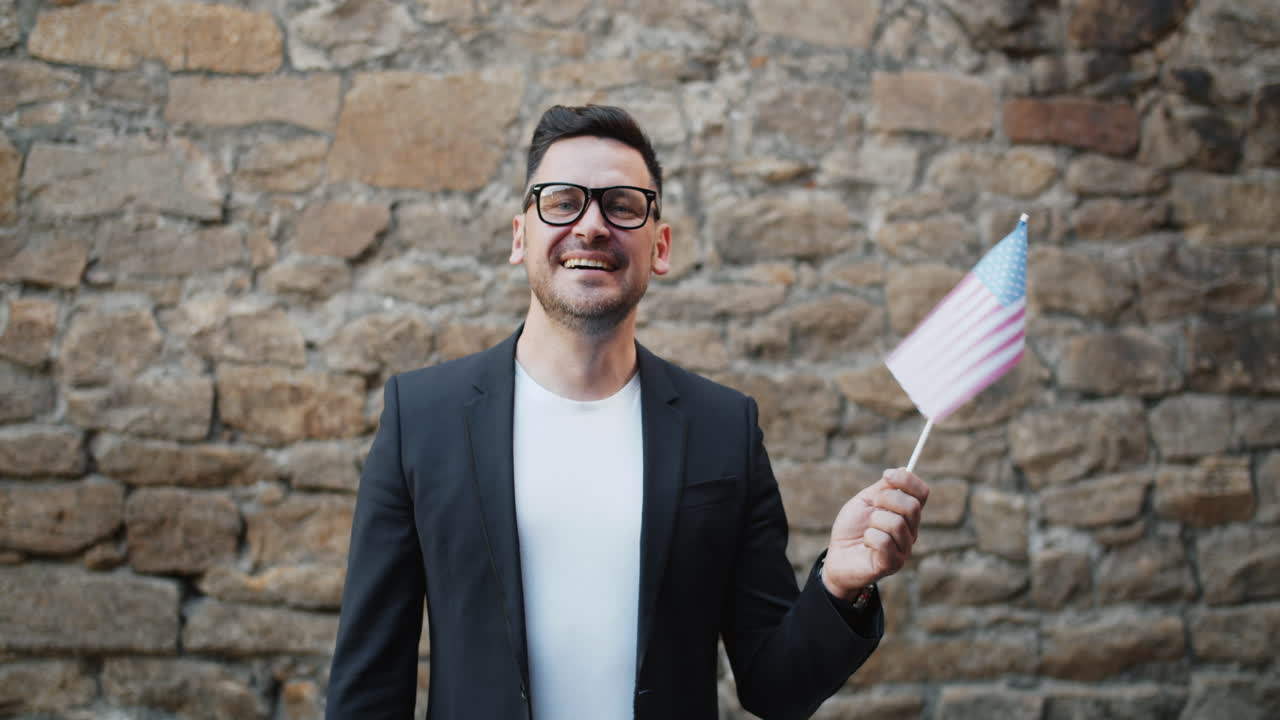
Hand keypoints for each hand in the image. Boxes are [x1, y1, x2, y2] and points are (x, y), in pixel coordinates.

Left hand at [821, 468, 928, 600]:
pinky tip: (866, 544)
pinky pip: (884, 541)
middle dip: (885, 500)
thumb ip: (884, 488)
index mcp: (907, 514)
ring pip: (896, 523)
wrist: (837, 555)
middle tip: (872, 508)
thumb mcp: (865, 502)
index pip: (922, 493)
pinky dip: (869, 538)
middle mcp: (911, 531)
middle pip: (912, 506)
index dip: (907, 480)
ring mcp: (904, 549)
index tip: (886, 475)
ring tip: (867, 530)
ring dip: (874, 522)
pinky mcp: (893, 564)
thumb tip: (901, 471)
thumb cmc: (852, 528)